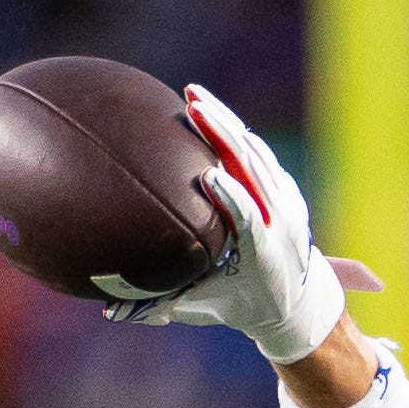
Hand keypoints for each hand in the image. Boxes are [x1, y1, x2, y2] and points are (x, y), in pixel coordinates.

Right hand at [120, 81, 352, 360]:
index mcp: (262, 254)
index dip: (234, 197)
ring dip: (226, 122)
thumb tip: (109, 311)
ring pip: (257, 153)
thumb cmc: (241, 308)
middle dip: (225, 137)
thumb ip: (159, 307)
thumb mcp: (203, 309)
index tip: (209, 176)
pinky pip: (259, 153)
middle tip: (194, 108)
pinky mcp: (284, 189)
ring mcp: (286, 202)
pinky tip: (208, 108)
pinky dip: (234, 130)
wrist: (299, 306)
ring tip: (193, 95)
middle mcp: (280, 223)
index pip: (250, 219)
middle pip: (255, 170)